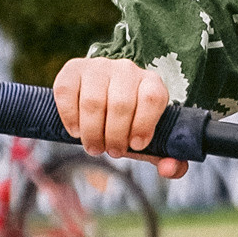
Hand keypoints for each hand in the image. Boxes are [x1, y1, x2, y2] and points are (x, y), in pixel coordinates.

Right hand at [52, 55, 183, 175]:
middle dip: (115, 136)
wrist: (104, 95)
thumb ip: (169, 158)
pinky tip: (76, 131)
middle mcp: (127, 69)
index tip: (137, 145)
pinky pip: (67, 92)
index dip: (144, 125)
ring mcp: (98, 66)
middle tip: (111, 152)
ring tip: (94, 147)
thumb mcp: (152, 140)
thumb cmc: (130, 123)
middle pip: (121, 104)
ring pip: (93, 101)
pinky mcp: (73, 68)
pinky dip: (70, 117)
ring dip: (92, 132)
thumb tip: (170, 170)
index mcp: (152, 83)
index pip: (152, 98)